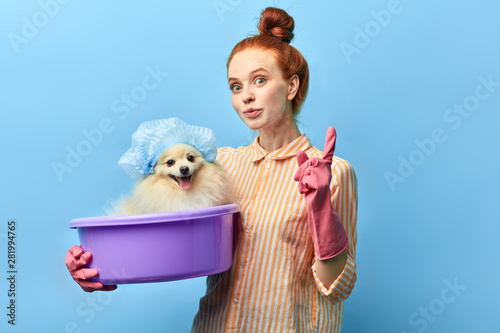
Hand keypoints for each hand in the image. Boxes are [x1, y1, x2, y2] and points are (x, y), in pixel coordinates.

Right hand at [65, 245, 116, 291]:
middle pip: (80, 275)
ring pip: (86, 285)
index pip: (74, 263)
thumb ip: (76, 250)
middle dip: (88, 274)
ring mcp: (81, 280)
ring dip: (94, 285)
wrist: (81, 259)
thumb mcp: (75, 249)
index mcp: (71, 263)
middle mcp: (75, 273)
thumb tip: (79, 253)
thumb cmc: (80, 253)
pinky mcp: (88, 285)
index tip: (89, 255)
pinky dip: (104, 288)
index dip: (81, 260)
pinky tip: (113, 286)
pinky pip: (95, 288)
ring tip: (101, 285)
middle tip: (96, 272)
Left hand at [294, 127, 347, 259]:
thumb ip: (304, 168)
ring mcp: (326, 183)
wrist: (324, 227)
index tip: (332, 128)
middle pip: (311, 161)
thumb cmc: (315, 207)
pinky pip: (308, 180)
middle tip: (302, 183)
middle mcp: (328, 177)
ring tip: (307, 192)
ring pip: (308, 170)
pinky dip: (305, 186)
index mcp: (325, 176)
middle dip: (302, 169)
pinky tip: (310, 195)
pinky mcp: (322, 190)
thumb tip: (300, 151)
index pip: (328, 155)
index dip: (330, 141)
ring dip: (302, 179)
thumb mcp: (307, 185)